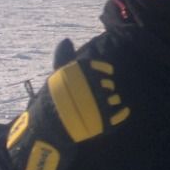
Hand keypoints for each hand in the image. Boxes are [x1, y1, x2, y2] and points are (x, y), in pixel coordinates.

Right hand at [5, 45, 128, 169]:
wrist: (46, 129)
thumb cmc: (51, 101)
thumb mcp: (55, 77)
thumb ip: (63, 58)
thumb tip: (66, 40)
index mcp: (79, 77)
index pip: (101, 69)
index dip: (103, 71)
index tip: (102, 75)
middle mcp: (90, 90)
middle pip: (108, 85)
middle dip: (106, 87)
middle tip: (99, 92)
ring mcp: (97, 108)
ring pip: (114, 99)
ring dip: (113, 99)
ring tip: (106, 103)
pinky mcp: (102, 124)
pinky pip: (119, 116)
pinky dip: (122, 112)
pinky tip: (121, 110)